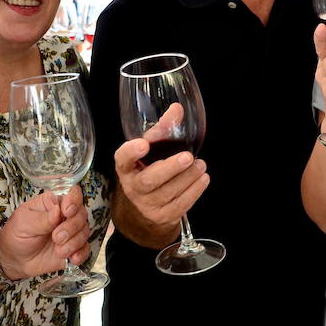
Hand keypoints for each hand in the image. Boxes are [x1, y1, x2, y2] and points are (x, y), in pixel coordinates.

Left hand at [0, 187, 91, 279]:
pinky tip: (72, 258)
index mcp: (53, 203)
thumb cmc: (16, 235)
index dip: (73, 200)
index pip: (72, 194)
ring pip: (84, 232)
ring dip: (74, 242)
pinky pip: (85, 249)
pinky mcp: (73, 248)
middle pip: (81, 214)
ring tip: (59, 251)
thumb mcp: (24, 223)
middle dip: (71, 227)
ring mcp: (71, 233)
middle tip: (56, 237)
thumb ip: (42, 218)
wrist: (15, 260)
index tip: (67, 211)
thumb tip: (58, 210)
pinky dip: (81, 254)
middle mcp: (65, 216)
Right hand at [114, 103, 208, 229]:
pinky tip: (202, 179)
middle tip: (188, 157)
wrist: (149, 205)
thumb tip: (177, 109)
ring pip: (168, 192)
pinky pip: (180, 205)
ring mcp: (147, 204)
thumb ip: (162, 129)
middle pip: (149, 180)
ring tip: (201, 165)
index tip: (143, 144)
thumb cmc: (150, 168)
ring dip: (188, 178)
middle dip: (170, 168)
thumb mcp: (152, 149)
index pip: (123, 158)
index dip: (131, 152)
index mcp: (126, 167)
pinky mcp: (163, 215)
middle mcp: (133, 186)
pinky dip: (194, 191)